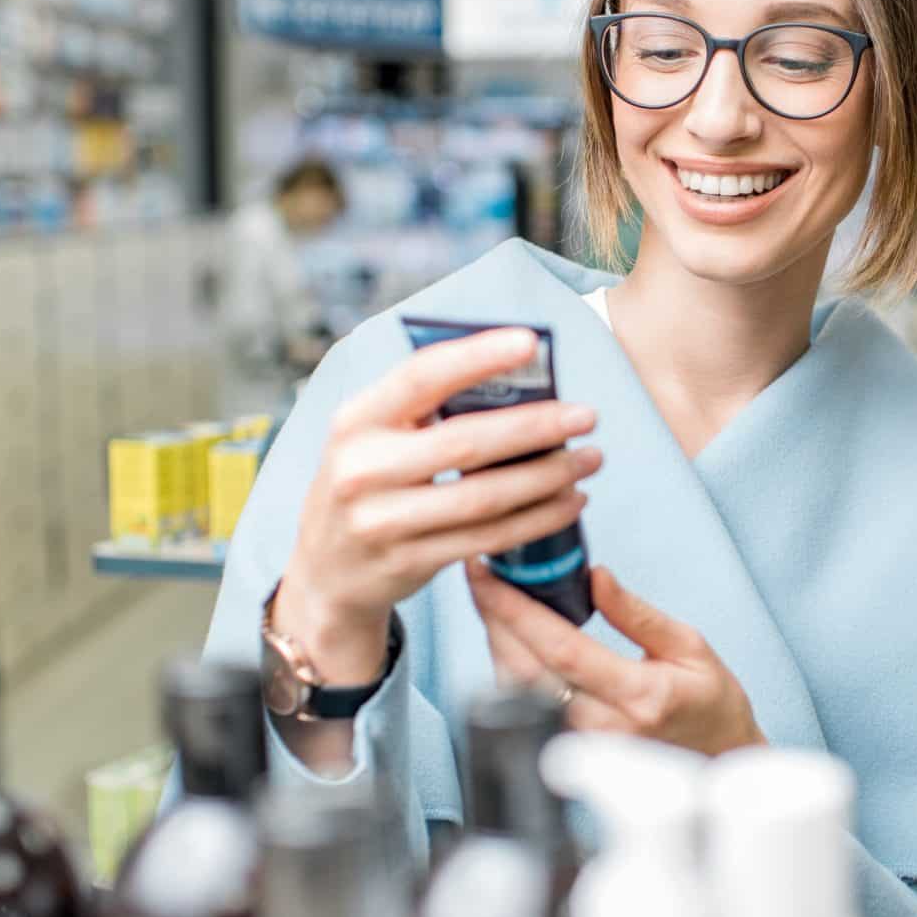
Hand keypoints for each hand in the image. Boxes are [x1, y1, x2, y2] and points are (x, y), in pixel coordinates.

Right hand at [274, 328, 602, 684]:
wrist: (325, 575)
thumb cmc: (366, 485)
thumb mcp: (371, 438)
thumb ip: (422, 409)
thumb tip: (514, 376)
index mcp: (356, 421)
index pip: (421, 377)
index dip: (477, 356)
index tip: (530, 341)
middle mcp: (363, 469)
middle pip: (466, 443)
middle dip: (537, 426)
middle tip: (588, 415)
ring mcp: (384, 521)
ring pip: (485, 497)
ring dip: (548, 477)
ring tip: (590, 459)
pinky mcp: (410, 562)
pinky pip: (489, 538)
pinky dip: (538, 519)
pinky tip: (570, 502)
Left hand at [466, 563, 766, 758]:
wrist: (718, 759)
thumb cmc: (709, 701)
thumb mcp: (688, 645)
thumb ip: (636, 614)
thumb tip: (595, 576)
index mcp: (640, 695)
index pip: (561, 649)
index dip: (516, 610)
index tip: (488, 573)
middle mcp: (605, 726)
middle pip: (524, 670)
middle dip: (493, 617)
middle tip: (479, 573)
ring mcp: (583, 744)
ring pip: (515, 690)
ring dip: (496, 639)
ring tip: (492, 596)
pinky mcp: (570, 750)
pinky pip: (524, 705)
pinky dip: (508, 664)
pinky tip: (508, 635)